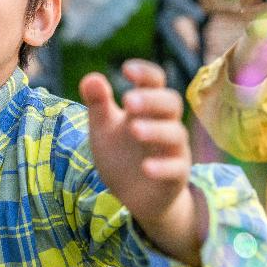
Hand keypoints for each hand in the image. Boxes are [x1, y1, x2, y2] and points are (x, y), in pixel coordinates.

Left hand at [80, 60, 198, 252]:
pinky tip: (146, 167)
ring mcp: (173, 150)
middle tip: (128, 100)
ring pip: (175, 134)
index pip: (154, 82)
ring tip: (134, 129)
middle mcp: (165, 124)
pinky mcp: (177, 176)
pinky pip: (176, 168)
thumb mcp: (103, 129)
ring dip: (156, 130)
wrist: (134, 197)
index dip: (145, 73)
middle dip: (151, 100)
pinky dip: (162, 166)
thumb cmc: (121, 155)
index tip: (126, 69)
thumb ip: (97, 104)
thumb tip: (90, 77)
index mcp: (148, 108)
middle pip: (170, 103)